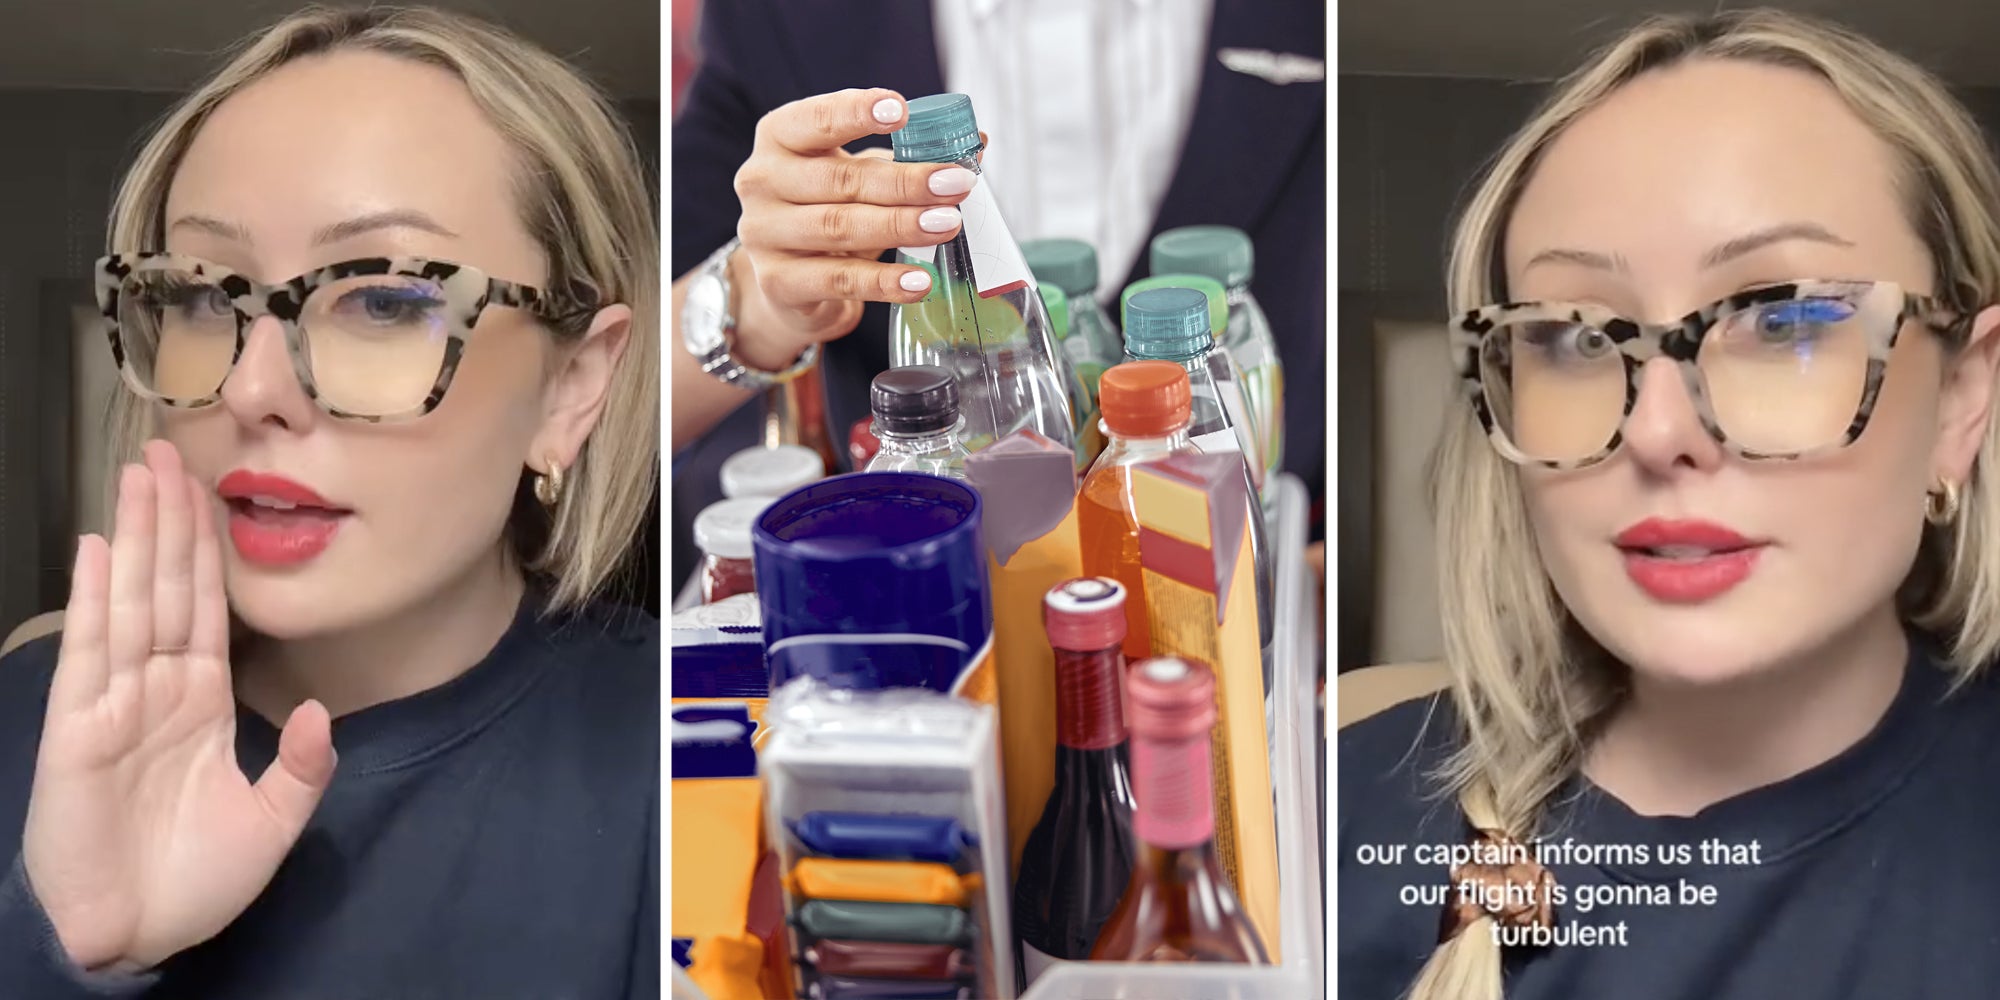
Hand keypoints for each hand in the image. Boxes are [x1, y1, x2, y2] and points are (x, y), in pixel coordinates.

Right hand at [21, 440, 335, 971]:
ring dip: (132, 539)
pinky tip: (94, 550)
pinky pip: (92, 655)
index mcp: (201, 702)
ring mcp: (115, 705)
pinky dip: (93, 600)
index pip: (207, 608)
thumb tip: (320, 711)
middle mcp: (156, 691)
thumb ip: (305, 767)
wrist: (136, 937)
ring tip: (136, 477)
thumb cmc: (194, 884)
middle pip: (166, 589)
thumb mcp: (273, 823)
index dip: (207, 551)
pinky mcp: (78, 730)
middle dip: (168, 521)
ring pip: (129, 604)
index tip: (210, 492)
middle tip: (167, 451)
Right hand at [730, 87, 982, 370]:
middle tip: (956, 183)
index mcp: (780, 139)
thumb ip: (909, 156)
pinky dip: (883, 281)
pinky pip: (838, 280)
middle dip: (904, 181)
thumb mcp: (862, 175)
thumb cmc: (831, 210)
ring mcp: (763, 234)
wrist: (790, 282)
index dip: (856, 112)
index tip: (902, 110)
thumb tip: (977, 141)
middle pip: (838, 178)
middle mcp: (762, 181)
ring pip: (838, 227)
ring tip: (948, 225)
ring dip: (900, 226)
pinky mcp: (777, 283)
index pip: (814, 118)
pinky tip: (920, 280)